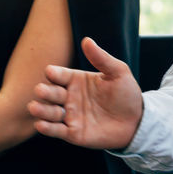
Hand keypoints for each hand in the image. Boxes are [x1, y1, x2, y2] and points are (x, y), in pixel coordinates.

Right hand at [29, 37, 143, 149]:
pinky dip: (47, 128)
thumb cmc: (126, 94)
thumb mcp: (118, 72)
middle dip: (44, 91)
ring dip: (41, 109)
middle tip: (41, 90)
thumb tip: (86, 40)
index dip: (53, 73)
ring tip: (35, 107)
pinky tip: (41, 125)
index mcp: (76, 80)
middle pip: (50, 92)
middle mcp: (69, 96)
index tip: (50, 72)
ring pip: (49, 112)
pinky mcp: (72, 133)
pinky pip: (56, 130)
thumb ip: (101, 58)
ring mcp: (69, 115)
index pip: (59, 75)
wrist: (137, 121)